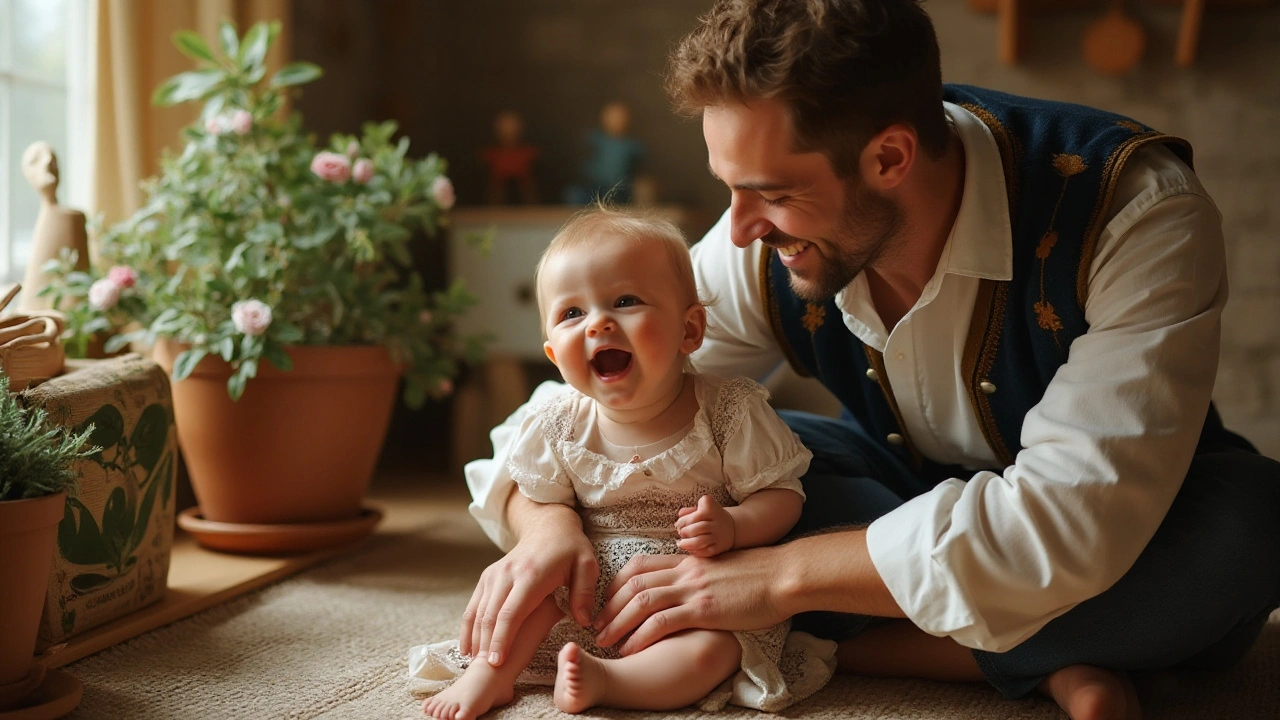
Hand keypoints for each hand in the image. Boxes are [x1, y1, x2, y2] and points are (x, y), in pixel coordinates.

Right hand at [459, 502, 597, 666]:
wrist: (548, 527)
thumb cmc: (570, 550)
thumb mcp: (586, 566)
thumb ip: (584, 595)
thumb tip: (584, 622)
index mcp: (531, 575)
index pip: (511, 612)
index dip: (502, 639)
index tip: (497, 662)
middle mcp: (507, 574)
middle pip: (490, 616)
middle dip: (486, 645)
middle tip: (485, 672)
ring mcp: (494, 575)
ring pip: (478, 612)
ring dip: (475, 639)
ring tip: (475, 665)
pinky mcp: (488, 577)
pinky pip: (474, 605)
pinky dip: (468, 627)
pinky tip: (468, 647)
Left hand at [592, 546, 788, 655]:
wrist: (782, 576)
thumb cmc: (760, 574)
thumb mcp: (723, 566)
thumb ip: (702, 572)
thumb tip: (693, 584)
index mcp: (688, 560)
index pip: (641, 565)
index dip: (617, 583)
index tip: (607, 601)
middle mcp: (685, 571)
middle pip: (634, 583)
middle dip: (609, 606)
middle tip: (595, 625)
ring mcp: (693, 589)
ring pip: (641, 601)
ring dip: (617, 622)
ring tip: (604, 641)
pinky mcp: (703, 609)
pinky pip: (662, 622)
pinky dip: (641, 636)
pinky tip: (631, 649)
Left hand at [674, 494, 734, 556]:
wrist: (731, 527)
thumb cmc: (710, 517)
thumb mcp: (702, 508)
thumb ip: (689, 511)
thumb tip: (680, 515)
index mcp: (711, 509)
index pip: (694, 516)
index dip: (683, 521)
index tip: (680, 524)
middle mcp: (716, 523)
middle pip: (696, 529)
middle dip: (685, 532)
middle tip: (682, 533)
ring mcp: (719, 536)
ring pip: (700, 542)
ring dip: (687, 543)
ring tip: (682, 544)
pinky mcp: (720, 547)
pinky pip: (706, 552)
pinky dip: (695, 552)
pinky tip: (691, 549)